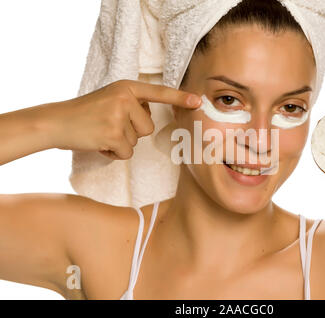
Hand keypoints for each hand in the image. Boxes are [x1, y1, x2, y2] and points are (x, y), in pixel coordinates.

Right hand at [44, 79, 201, 159]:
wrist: (57, 122)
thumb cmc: (85, 112)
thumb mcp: (110, 98)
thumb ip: (132, 103)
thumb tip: (150, 117)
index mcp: (126, 87)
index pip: (159, 93)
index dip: (180, 98)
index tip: (198, 102)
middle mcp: (125, 98)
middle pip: (148, 127)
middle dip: (132, 132)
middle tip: (108, 125)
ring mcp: (119, 115)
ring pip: (137, 141)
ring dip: (121, 142)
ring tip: (101, 132)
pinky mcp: (112, 133)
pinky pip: (127, 153)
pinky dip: (114, 153)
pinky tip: (98, 142)